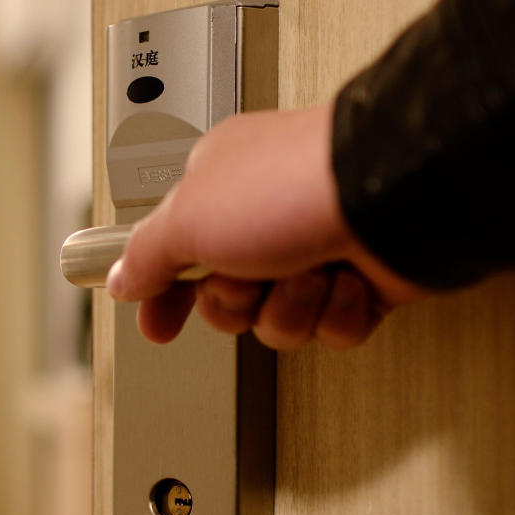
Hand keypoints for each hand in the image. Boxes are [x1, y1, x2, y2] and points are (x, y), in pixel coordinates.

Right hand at [104, 103, 426, 347]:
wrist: (394, 196)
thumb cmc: (292, 186)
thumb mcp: (187, 219)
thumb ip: (145, 254)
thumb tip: (120, 278)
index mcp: (220, 188)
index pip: (174, 253)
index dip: (162, 296)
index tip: (156, 325)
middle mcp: (267, 217)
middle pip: (226, 301)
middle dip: (238, 302)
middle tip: (249, 276)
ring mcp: (317, 248)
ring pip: (281, 321)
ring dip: (293, 306)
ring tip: (311, 270)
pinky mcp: (365, 280)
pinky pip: (334, 328)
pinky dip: (340, 312)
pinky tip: (348, 281)